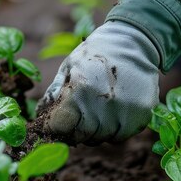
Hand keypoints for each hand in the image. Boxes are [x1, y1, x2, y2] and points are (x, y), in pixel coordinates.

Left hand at [39, 21, 159, 144]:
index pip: (60, 126)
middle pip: (80, 136)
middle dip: (74, 129)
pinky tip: (114, 111)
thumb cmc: (95, 54)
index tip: (54, 122)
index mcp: (80, 90)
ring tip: (98, 108)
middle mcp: (102, 105)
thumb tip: (40, 114)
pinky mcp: (140, 117)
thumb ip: (54, 92)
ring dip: (95, 130)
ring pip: (101, 138)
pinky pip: (120, 136)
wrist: (134, 42)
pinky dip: (113, 129)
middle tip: (78, 114)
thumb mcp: (69, 66)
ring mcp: (124, 112)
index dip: (54, 126)